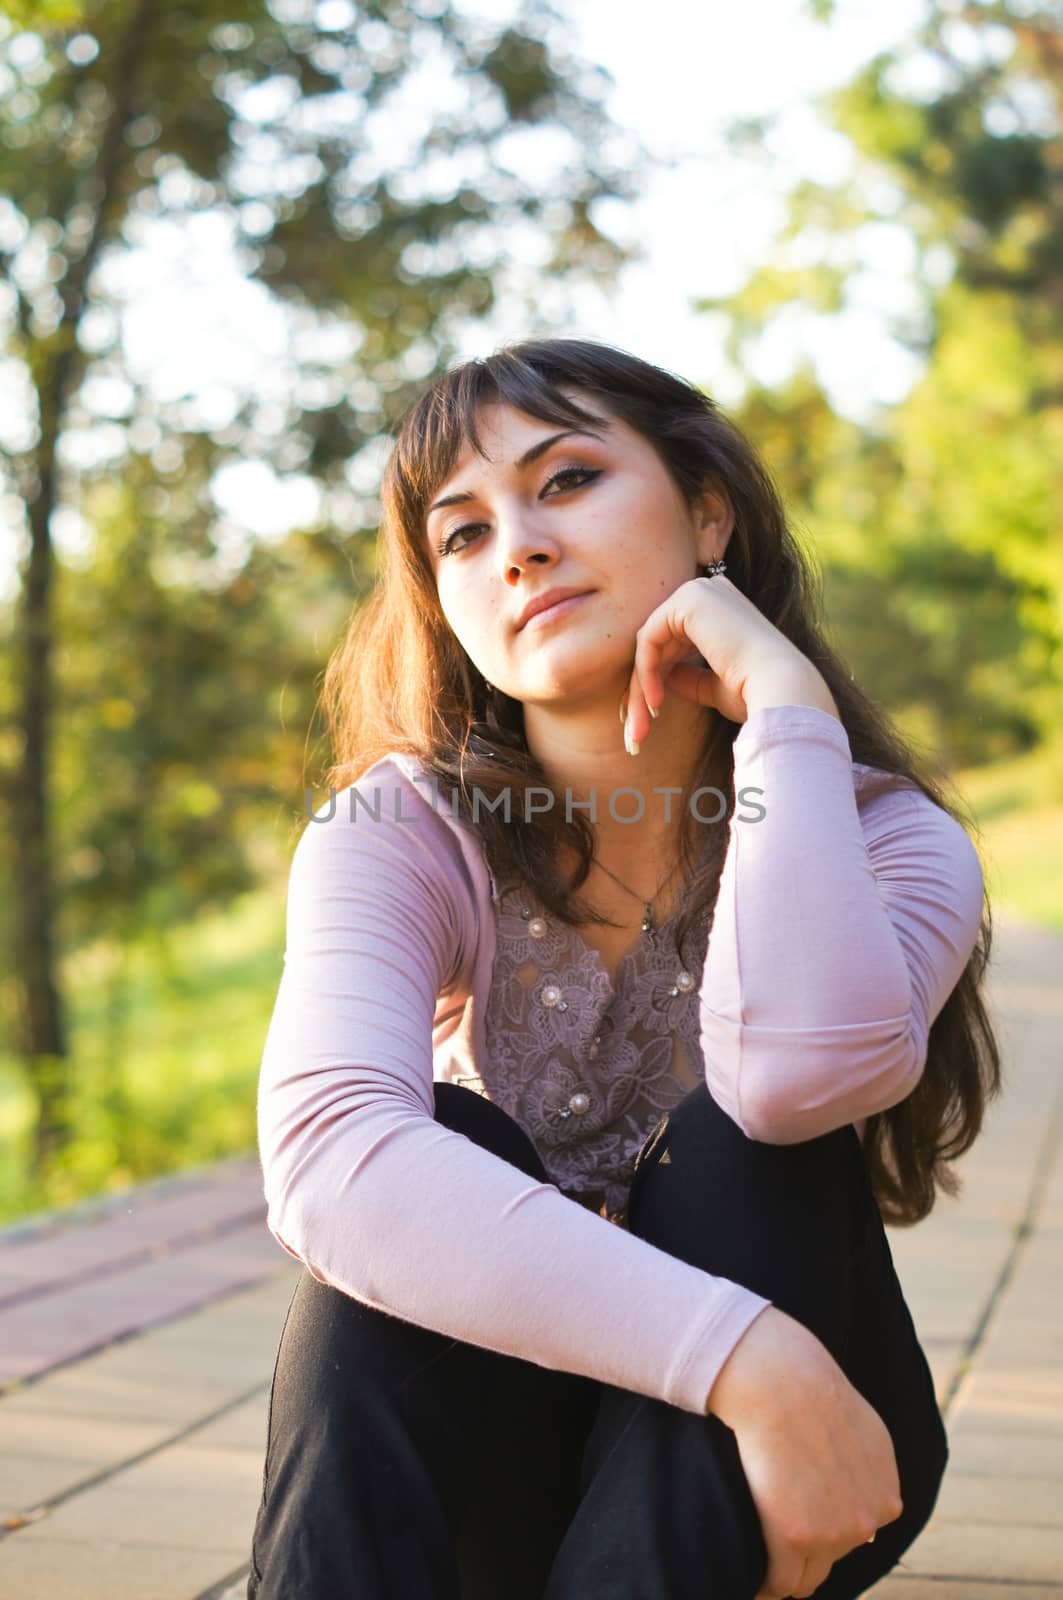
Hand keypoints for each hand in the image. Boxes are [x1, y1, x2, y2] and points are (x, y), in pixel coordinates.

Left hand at [621, 574, 825, 743]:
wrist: (779, 690)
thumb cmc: (755, 694)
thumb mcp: (714, 686)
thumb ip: (689, 677)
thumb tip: (662, 678)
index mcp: (722, 608)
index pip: (674, 641)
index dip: (657, 678)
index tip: (649, 717)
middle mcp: (711, 592)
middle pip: (658, 642)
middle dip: (642, 687)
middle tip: (635, 731)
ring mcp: (700, 591)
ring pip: (649, 643)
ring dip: (641, 686)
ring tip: (641, 725)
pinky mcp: (689, 600)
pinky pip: (649, 638)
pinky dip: (645, 672)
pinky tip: (655, 701)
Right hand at [708, 1306, 902, 1598]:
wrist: (781, 1381)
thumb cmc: (808, 1388)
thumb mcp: (864, 1428)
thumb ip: (871, 1467)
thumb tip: (876, 1500)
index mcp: (886, 1495)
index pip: (857, 1534)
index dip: (824, 1527)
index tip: (797, 1519)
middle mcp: (867, 1520)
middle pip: (832, 1559)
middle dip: (807, 1552)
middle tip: (774, 1540)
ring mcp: (835, 1533)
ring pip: (805, 1578)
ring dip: (784, 1569)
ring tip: (757, 1557)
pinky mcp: (797, 1538)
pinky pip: (779, 1583)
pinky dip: (763, 1585)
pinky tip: (749, 1577)